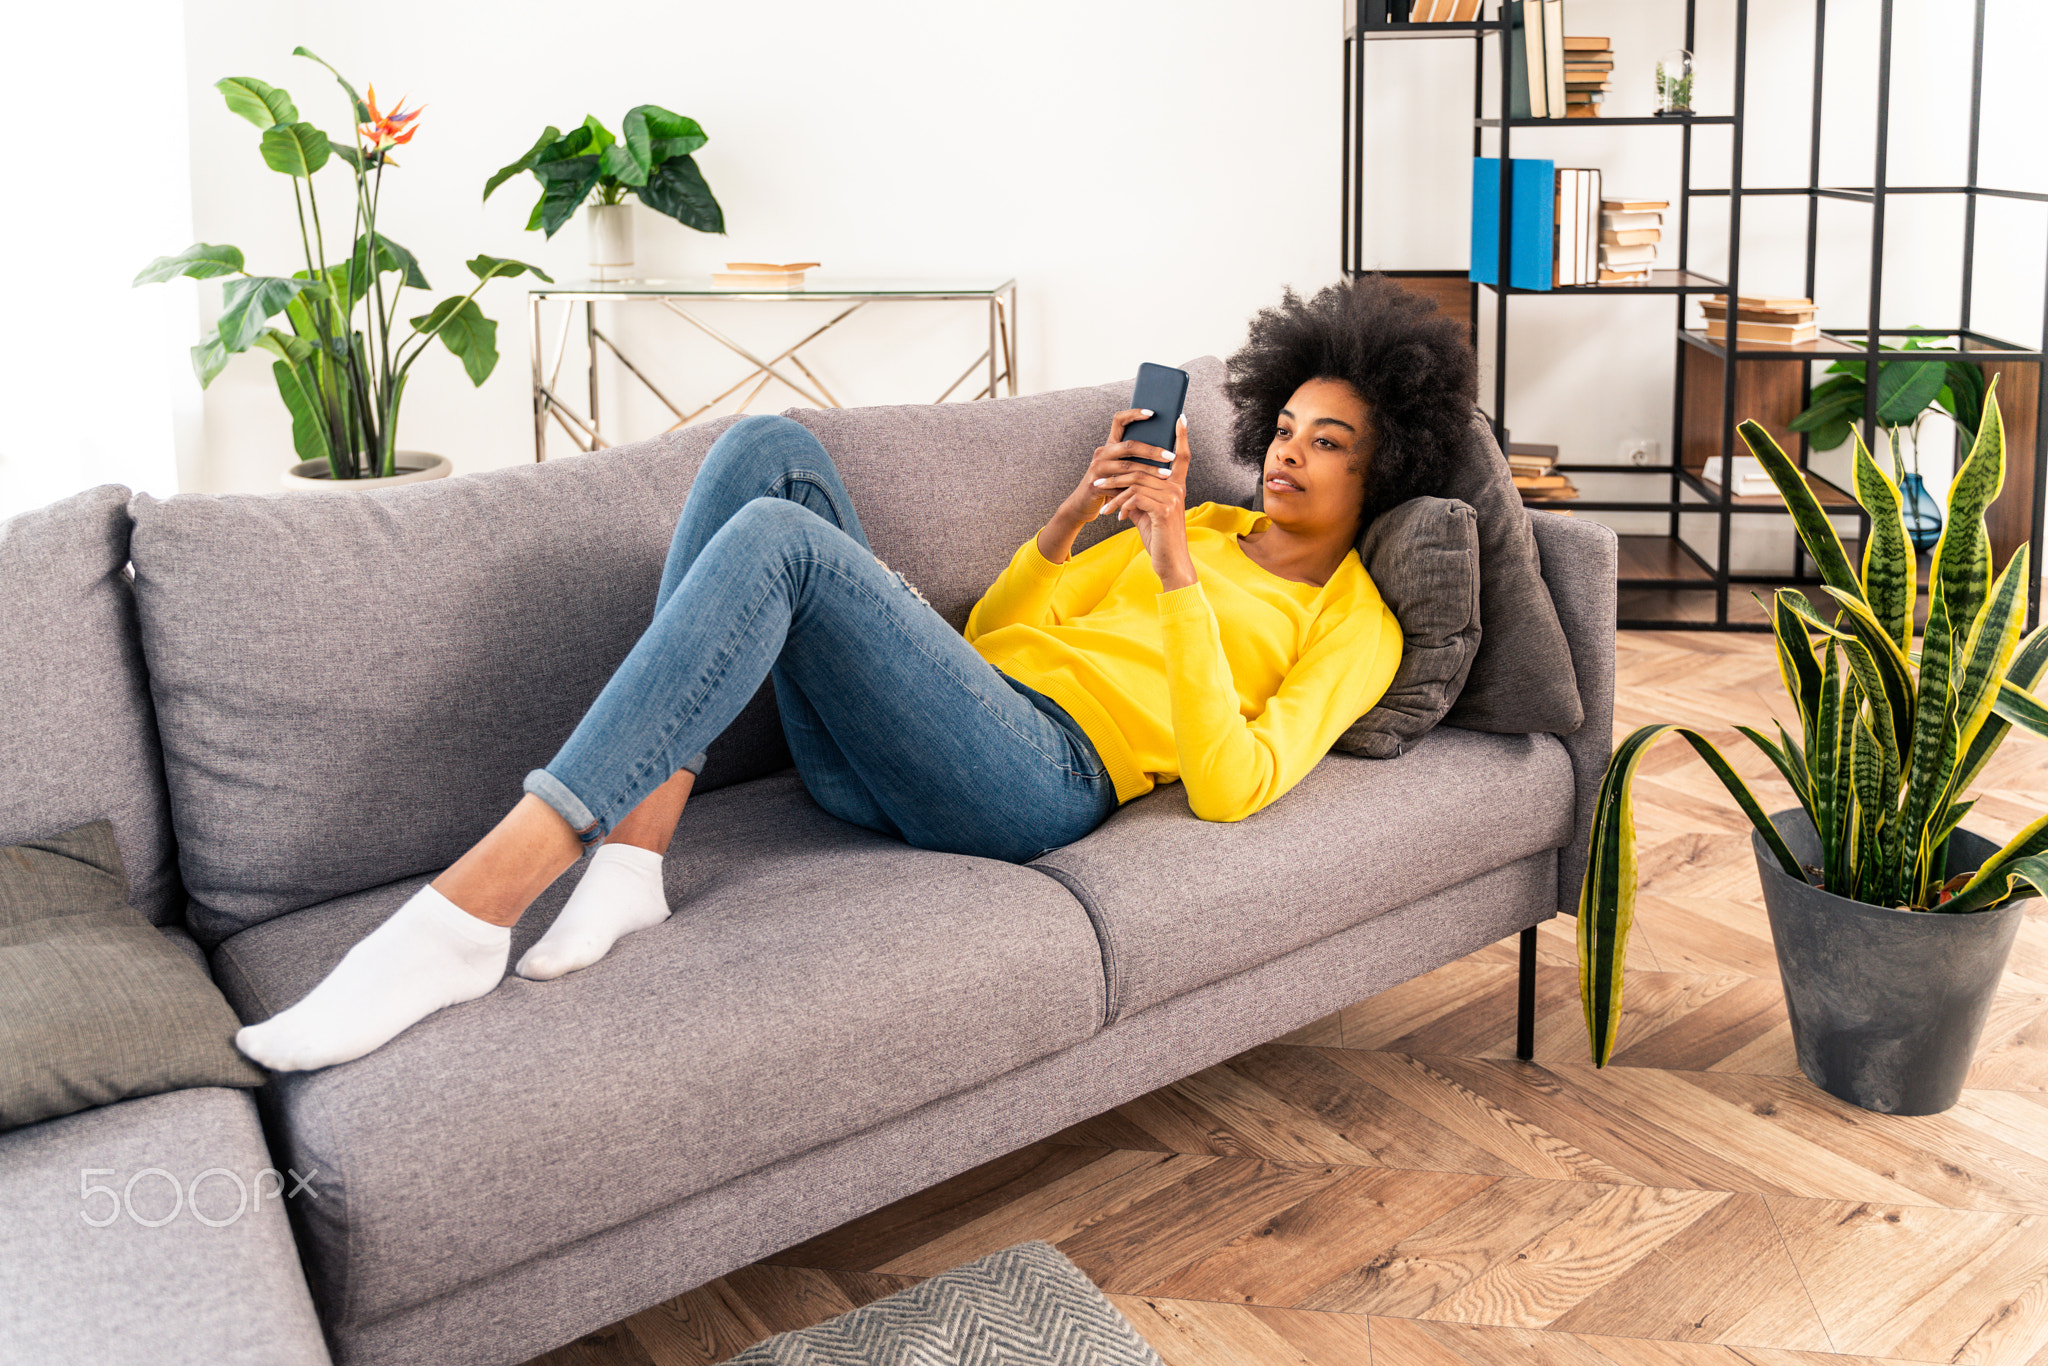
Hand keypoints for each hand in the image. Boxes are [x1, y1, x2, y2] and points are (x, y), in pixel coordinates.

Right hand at [1039, 408, 1181, 562]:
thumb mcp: (1121, 469)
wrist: (1083, 504)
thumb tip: (1166, 451)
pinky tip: (1151, 492)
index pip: (1119, 420)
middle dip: (1152, 451)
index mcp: (1110, 444)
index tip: (1152, 413)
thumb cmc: (1110, 486)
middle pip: (1129, 445)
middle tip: (1171, 455)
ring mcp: (1097, 467)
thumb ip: (1135, 459)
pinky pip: (1120, 484)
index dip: (1134, 413)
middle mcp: (1102, 452)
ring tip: (1167, 475)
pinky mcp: (1095, 483)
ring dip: (1150, 471)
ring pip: (1128, 466)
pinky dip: (1136, 489)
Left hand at [1096, 414, 1195, 590]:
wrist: (1170, 563)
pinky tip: (1114, 517)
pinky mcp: (1164, 509)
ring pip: (1136, 482)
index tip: (1180, 417)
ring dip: (1113, 492)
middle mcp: (1178, 488)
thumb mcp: (1148, 514)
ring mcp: (1173, 497)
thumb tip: (1123, 489)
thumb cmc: (1160, 539)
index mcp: (1177, 486)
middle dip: (1116, 476)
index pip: (1183, 455)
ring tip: (1099, 502)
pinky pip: (1135, 497)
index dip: (1182, 435)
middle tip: (1096, 483)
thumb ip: (1138, 497)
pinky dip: (1120, 505)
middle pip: (1144, 468)